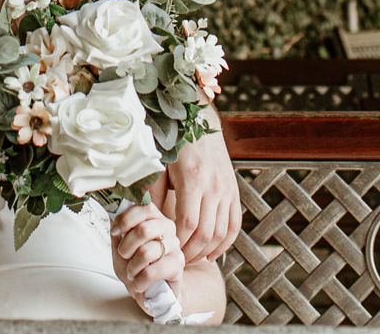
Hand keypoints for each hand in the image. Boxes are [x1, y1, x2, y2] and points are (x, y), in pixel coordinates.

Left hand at [111, 202, 184, 298]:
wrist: (150, 293)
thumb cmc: (136, 268)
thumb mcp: (121, 246)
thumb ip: (118, 229)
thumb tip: (110, 209)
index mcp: (155, 219)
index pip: (144, 207)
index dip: (126, 219)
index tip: (115, 232)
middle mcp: (168, 229)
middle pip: (144, 230)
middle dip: (126, 247)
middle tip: (124, 256)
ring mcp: (175, 247)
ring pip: (146, 252)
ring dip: (132, 267)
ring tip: (132, 273)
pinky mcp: (178, 266)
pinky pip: (152, 272)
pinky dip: (139, 281)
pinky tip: (138, 284)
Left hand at [153, 119, 240, 262]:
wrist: (200, 120)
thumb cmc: (174, 143)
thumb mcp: (158, 165)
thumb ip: (152, 193)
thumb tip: (144, 220)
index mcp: (193, 179)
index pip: (188, 224)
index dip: (178, 242)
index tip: (166, 248)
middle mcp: (214, 186)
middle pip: (206, 233)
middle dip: (191, 252)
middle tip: (176, 260)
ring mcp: (227, 189)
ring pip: (221, 232)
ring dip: (207, 251)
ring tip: (191, 258)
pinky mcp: (234, 190)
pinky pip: (234, 224)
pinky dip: (225, 243)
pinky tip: (212, 252)